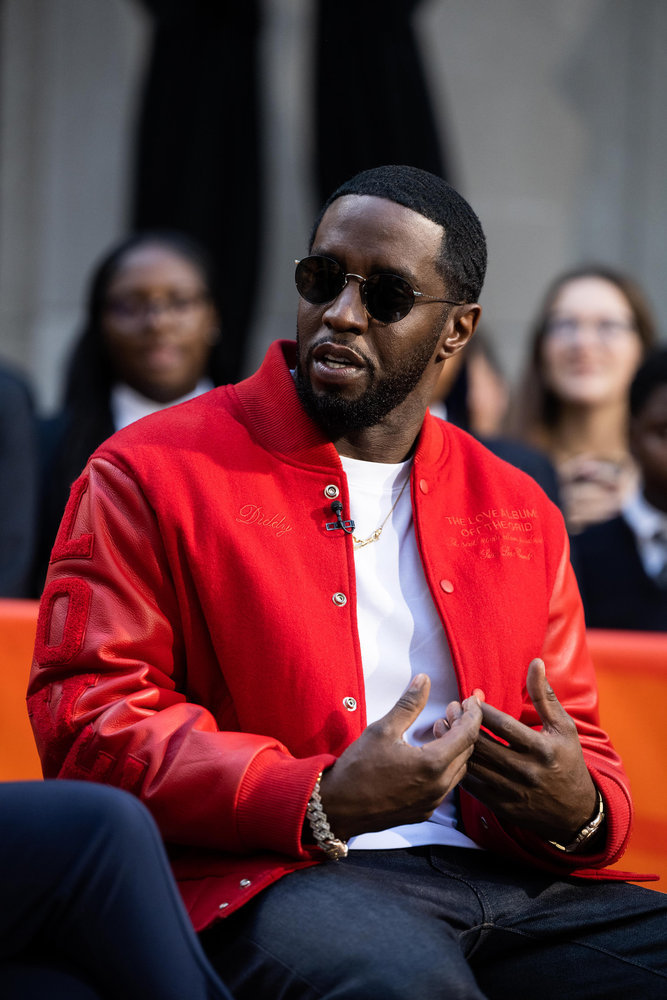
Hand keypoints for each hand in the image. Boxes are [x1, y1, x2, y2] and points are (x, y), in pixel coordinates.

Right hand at [319, 674, 481, 840]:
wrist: (338, 807)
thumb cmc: (357, 769)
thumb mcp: (382, 729)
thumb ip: (409, 704)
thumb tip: (424, 680)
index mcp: (432, 764)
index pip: (468, 734)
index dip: (473, 713)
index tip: (472, 698)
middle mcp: (438, 786)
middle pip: (467, 751)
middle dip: (463, 726)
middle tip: (452, 708)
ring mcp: (432, 802)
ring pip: (459, 769)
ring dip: (455, 746)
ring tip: (440, 727)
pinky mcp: (424, 811)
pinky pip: (446, 784)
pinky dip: (445, 764)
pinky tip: (430, 752)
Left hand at [462, 658, 597, 841]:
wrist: (574, 811)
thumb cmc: (568, 761)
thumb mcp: (564, 727)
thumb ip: (545, 695)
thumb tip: (535, 663)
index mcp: (542, 749)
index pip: (503, 726)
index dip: (482, 710)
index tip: (469, 698)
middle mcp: (527, 771)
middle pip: (484, 745)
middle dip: (462, 723)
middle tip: (451, 708)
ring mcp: (513, 791)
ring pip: (474, 765)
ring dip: (454, 743)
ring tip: (442, 725)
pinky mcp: (502, 806)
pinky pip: (472, 786)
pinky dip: (458, 766)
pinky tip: (450, 751)